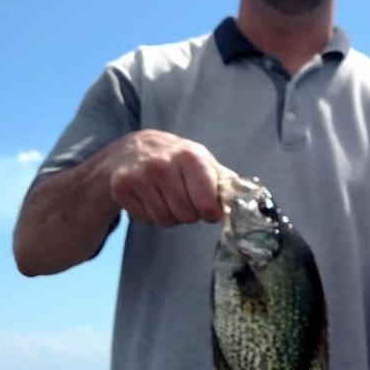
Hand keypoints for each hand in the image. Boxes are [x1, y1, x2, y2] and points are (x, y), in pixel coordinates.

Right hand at [106, 130, 232, 226]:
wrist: (132, 149)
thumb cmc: (177, 159)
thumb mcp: (203, 161)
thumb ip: (226, 181)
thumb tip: (248, 202)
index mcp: (191, 157)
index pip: (207, 203)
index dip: (211, 213)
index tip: (210, 211)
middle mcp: (163, 164)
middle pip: (187, 216)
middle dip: (190, 214)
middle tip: (186, 200)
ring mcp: (139, 176)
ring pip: (166, 220)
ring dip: (171, 216)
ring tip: (168, 198)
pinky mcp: (121, 188)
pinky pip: (146, 219)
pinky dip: (151, 215)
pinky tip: (150, 198)